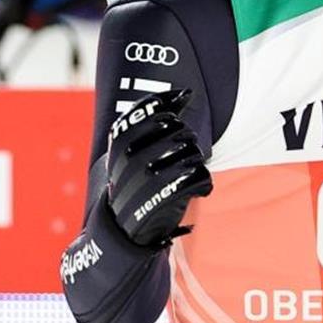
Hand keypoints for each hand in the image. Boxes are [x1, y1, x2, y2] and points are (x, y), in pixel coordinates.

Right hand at [105, 88, 213, 248]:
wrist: (123, 230)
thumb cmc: (135, 182)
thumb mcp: (130, 151)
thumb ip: (151, 121)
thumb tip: (186, 92)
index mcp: (119, 142)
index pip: (154, 110)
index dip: (171, 110)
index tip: (177, 117)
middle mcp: (130, 158)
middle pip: (180, 131)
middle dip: (188, 142)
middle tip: (181, 156)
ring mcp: (146, 178)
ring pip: (193, 154)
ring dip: (196, 163)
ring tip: (186, 173)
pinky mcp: (163, 199)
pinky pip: (199, 177)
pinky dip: (203, 183)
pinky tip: (198, 188)